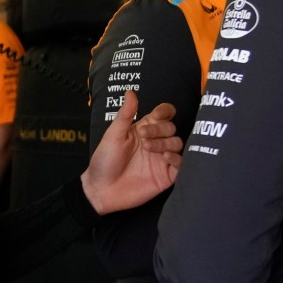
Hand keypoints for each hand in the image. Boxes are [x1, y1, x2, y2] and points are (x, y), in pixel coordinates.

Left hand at [81, 91, 181, 214]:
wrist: (101, 190)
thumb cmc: (104, 161)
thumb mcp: (113, 135)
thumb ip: (125, 115)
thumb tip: (130, 92)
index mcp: (144, 130)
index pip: (163, 115)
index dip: (165, 111)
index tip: (159, 114)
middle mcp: (155, 142)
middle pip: (171, 128)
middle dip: (161, 129)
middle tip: (144, 137)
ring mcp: (161, 159)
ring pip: (177, 144)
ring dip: (166, 143)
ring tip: (149, 148)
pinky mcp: (165, 176)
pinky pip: (181, 164)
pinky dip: (176, 158)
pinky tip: (164, 158)